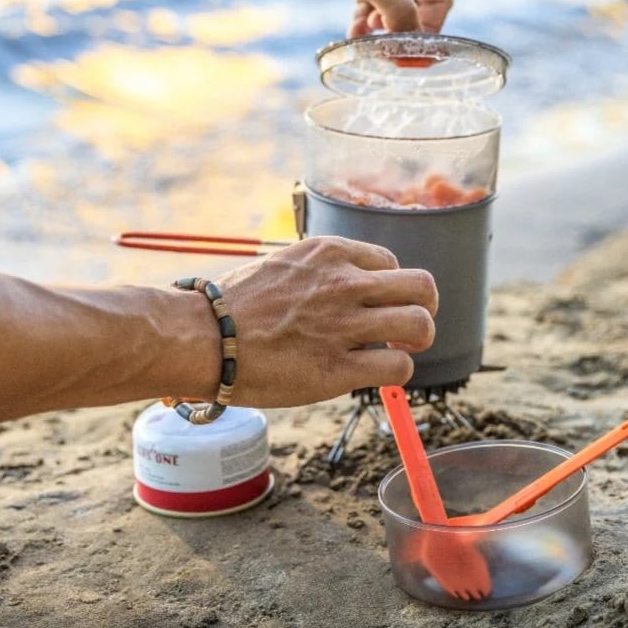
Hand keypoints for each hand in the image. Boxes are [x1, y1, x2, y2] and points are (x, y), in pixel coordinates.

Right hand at [217, 236, 437, 407]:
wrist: (203, 337)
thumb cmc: (234, 305)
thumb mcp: (284, 265)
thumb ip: (321, 271)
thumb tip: (350, 287)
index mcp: (330, 253)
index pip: (391, 263)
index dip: (391, 287)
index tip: (379, 304)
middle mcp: (344, 284)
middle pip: (422, 287)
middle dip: (424, 307)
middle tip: (409, 325)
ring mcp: (343, 326)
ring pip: (420, 325)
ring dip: (417, 341)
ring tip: (399, 350)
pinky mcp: (337, 369)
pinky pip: (397, 367)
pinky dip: (396, 372)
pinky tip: (376, 374)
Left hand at [278, 0, 452, 38]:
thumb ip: (396, 8)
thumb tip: (412, 40)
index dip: (427, 30)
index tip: (410, 55)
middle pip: (418, 8)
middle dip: (403, 31)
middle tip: (387, 54)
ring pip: (395, 11)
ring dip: (383, 31)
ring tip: (368, 42)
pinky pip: (375, 9)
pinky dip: (366, 25)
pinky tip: (354, 34)